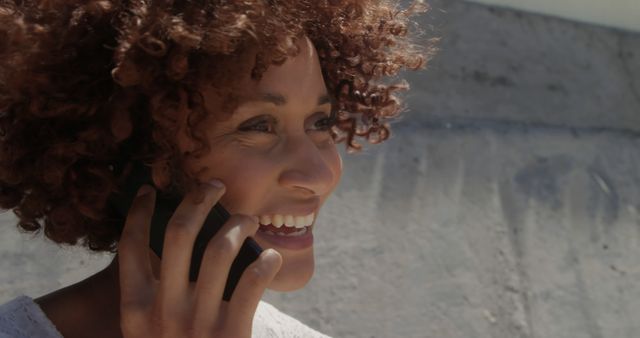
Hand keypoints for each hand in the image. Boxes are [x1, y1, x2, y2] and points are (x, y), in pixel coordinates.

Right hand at [117, 181, 281, 337]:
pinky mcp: (232, 332)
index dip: (139, 210)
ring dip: (237, 224)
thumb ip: (155, 292)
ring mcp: (198, 321)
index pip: (130, 244)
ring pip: (219, 248)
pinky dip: (266, 261)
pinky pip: (253, 280)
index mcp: (135, 308)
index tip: (152, 189)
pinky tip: (270, 256)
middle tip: (214, 185)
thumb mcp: (149, 330)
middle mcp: (162, 310)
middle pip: (178, 233)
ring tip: (248, 219)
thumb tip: (180, 238)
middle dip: (197, 199)